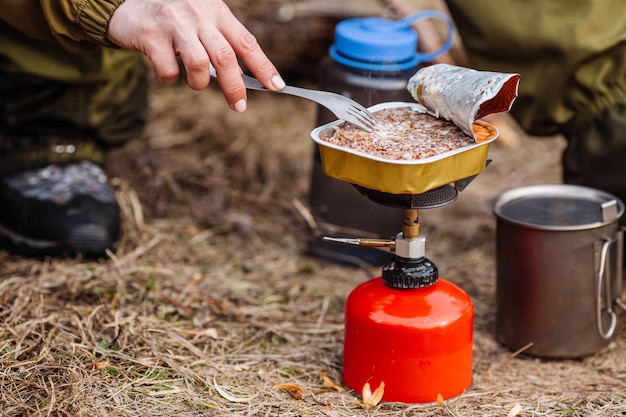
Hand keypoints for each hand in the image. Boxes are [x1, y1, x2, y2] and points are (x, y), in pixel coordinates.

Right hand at [107, 0, 284, 111]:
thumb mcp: (201, 20)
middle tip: (239, 105)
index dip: (263, 66)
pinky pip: (169, 70)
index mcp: (216, 11)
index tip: (277, 87)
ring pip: (199, 64)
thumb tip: (240, 81)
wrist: (126, 4)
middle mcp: (198, 13)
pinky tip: (168, 70)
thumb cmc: (173, 19)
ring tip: (193, 80)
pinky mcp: (151, 35)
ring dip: (199, 82)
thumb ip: (220, 43)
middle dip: (235, 87)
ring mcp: (174, 23)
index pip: (246, 41)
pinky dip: (171, 78)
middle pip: (225, 56)